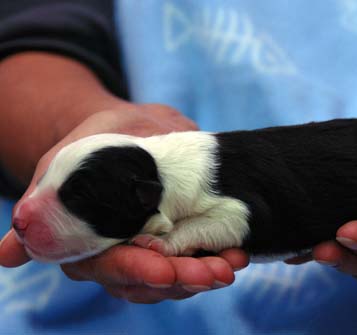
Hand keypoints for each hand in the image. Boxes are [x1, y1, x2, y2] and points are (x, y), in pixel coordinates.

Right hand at [0, 105, 248, 301]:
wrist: (130, 128)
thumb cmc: (97, 138)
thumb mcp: (72, 158)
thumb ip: (49, 199)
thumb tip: (5, 256)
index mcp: (86, 241)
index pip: (112, 267)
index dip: (141, 272)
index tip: (169, 271)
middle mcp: (117, 255)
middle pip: (150, 281)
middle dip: (185, 279)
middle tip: (219, 271)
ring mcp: (150, 252)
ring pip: (176, 280)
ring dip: (207, 275)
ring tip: (234, 262)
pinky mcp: (177, 243)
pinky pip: (196, 261)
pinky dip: (217, 259)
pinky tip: (237, 252)